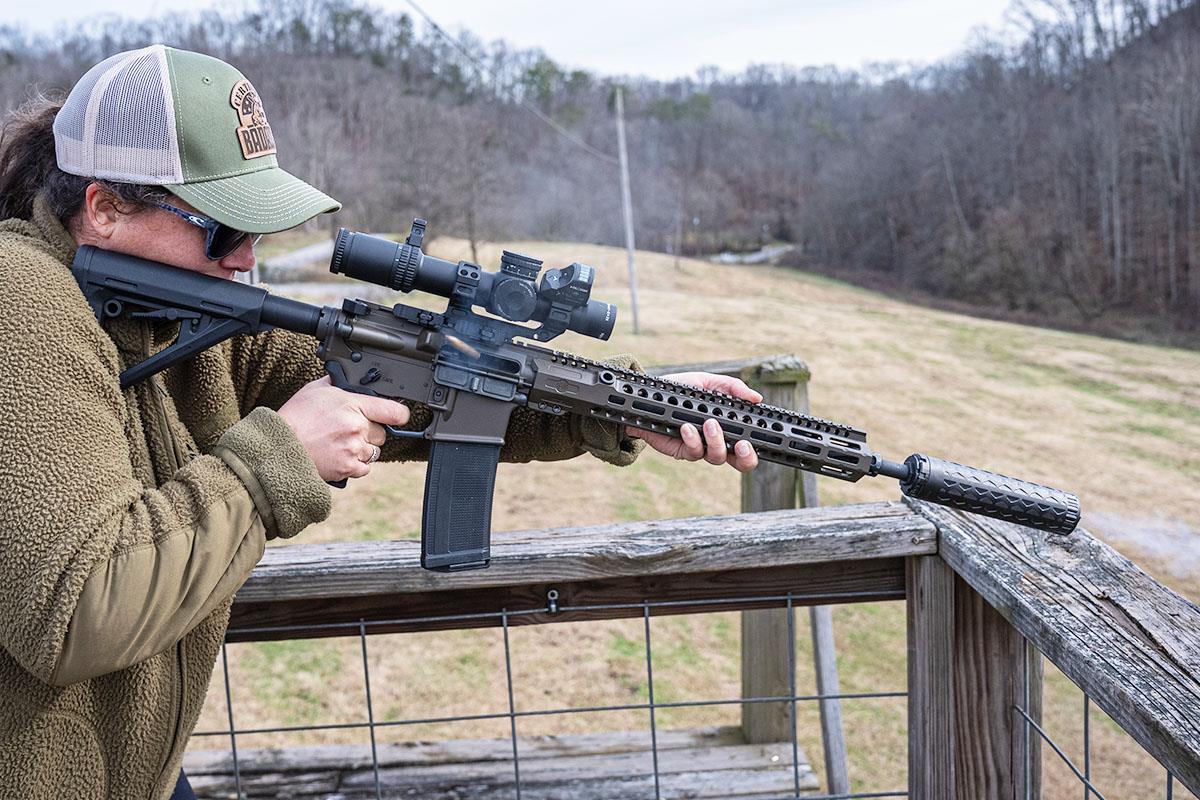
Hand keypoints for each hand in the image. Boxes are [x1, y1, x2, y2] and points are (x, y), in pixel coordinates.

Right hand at [277, 377, 409, 481]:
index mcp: (352, 405)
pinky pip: (364, 468)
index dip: (400, 414)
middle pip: (382, 433)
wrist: (278, 446)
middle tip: (348, 430)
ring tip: (340, 444)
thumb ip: (338, 384)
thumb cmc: (294, 417)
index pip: (393, 410)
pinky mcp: (348, 468)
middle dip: (369, 432)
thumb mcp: (315, 389)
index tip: (399, 416)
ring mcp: (354, 449)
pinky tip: (339, 456)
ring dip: (362, 449)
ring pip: (374, 451)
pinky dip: (355, 465)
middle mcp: (357, 427)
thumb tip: (347, 378)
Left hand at [626, 372, 760, 472]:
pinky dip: (692, 440)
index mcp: (729, 426)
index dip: (757, 448)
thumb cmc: (682, 389)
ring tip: (709, 423)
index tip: (755, 438)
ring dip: (716, 441)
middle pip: (741, 463)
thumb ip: (732, 387)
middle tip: (743, 444)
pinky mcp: (683, 451)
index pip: (750, 444)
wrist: (650, 395)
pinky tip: (687, 427)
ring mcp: (701, 448)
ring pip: (717, 457)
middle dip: (746, 458)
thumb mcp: (708, 382)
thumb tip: (756, 397)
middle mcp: (718, 441)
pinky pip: (693, 452)